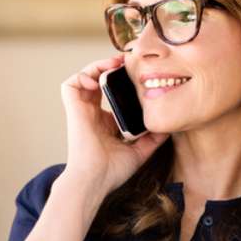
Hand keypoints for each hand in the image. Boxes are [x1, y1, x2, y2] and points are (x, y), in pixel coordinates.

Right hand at [60, 54, 168, 196]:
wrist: (95, 180)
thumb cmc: (112, 171)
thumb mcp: (139, 151)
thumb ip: (152, 139)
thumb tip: (169, 128)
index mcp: (104, 122)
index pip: (110, 94)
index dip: (120, 81)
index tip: (136, 74)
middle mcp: (92, 114)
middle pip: (98, 81)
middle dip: (110, 67)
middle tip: (126, 61)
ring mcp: (81, 111)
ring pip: (84, 78)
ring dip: (97, 66)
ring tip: (114, 63)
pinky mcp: (73, 109)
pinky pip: (71, 84)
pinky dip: (82, 76)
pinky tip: (98, 80)